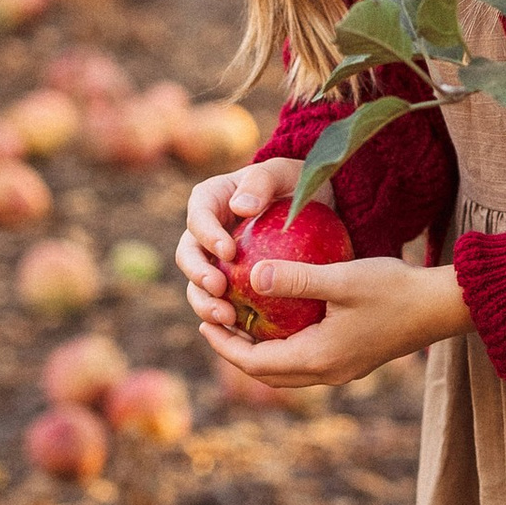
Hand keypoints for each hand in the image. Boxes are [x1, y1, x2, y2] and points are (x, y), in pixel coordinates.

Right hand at [177, 154, 301, 317]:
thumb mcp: (286, 173)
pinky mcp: (231, 286)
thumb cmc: (297, 185)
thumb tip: (238, 207)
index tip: (229, 252)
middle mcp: (207, 233)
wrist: (316, 210)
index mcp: (211, 201)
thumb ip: (262, 182)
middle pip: (189, 255)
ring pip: (198, 286)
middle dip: (198, 275)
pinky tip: (243, 331)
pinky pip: (223, 304)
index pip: (198, 217)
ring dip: (205, 303)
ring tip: (227, 317)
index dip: (207, 236)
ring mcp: (216, 262)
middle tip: (219, 289)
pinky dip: (228, 318)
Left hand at [197, 249, 471, 392]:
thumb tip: (250, 276)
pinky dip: (283, 349)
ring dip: (259, 352)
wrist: (443, 307)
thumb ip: (295, 279)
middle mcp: (328, 372)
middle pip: (267, 374)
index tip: (203, 322)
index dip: (224, 346)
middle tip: (214, 323)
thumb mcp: (341, 278)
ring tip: (240, 323)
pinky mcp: (353, 362)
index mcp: (319, 357)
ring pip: (286, 372)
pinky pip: (305, 363)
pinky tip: (279, 322)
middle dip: (236, 352)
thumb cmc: (395, 288)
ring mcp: (342, 371)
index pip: (255, 363)